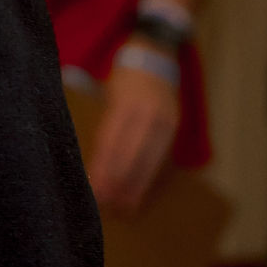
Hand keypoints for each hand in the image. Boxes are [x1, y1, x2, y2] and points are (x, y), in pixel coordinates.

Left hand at [89, 60, 179, 216]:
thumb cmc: (123, 80)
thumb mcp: (109, 97)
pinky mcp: (174, 129)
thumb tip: (93, 165)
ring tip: (125, 210)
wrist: (155, 57)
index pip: (112, 143)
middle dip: (119, 184)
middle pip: (131, 155)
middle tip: (107, 208)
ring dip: (136, 188)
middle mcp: (149, 113)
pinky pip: (162, 159)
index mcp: (126, 104)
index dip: (104, 169)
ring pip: (149, 161)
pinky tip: (142, 195)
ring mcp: (166, 121)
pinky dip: (151, 178)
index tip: (95, 191)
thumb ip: (105, 127)